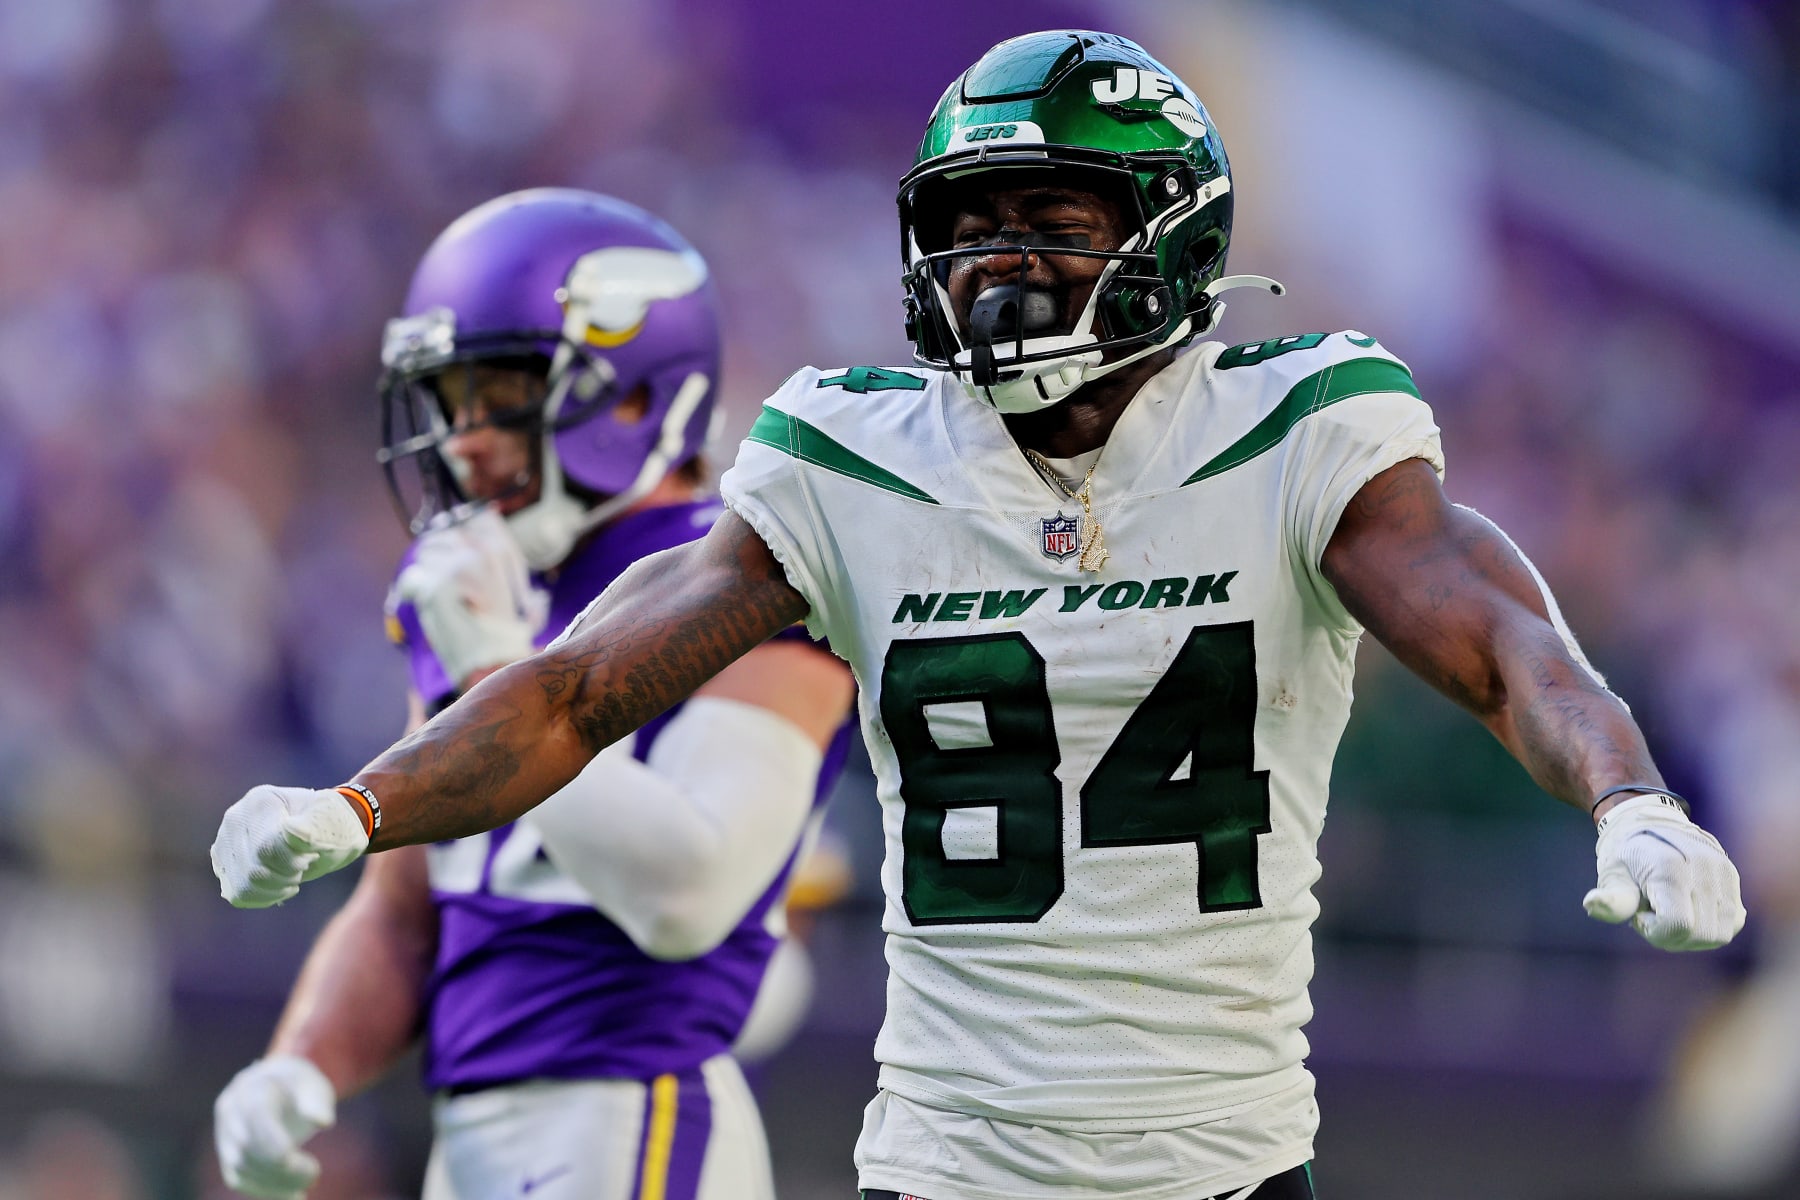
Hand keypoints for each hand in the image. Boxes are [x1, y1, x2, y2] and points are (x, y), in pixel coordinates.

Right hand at [212, 786, 369, 907]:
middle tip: (305, 863)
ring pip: (244, 886)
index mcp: (260, 802)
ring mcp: (226, 841)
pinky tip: (281, 884)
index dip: (293, 862)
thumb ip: (314, 826)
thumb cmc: (332, 825)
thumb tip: (291, 831)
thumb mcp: (332, 822)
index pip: (266, 849)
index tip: (312, 853)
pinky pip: (238, 895)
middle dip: (287, 875)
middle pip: (254, 871)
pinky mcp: (224, 864)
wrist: (326, 832)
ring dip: (277, 888)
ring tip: (293, 872)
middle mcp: (235, 819)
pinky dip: (265, 896)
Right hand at [214, 1055, 335, 1198]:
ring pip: (241, 1167)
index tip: (300, 1160)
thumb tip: (323, 1122)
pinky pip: (238, 1179)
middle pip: (248, 1145)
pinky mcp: (227, 1155)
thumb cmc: (300, 1086)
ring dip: (275, 1183)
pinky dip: (265, 1191)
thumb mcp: (314, 1084)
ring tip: (308, 1184)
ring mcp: (224, 1134)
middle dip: (281, 1167)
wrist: (277, 1086)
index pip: (256, 1114)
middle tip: (315, 1175)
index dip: (274, 1141)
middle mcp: (230, 1110)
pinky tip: (292, 1195)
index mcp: (252, 1086)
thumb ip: (318, 1101)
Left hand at [393, 508, 547, 688]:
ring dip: (426, 573)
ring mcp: (456, 569)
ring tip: (441, 596)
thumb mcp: (504, 581)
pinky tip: (427, 604)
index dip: (460, 530)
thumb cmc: (496, 626)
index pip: (476, 516)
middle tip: (446, 581)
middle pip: (443, 534)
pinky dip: (412, 591)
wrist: (492, 660)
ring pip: (424, 554)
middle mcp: (479, 554)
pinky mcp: (435, 587)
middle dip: (438, 555)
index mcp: (500, 551)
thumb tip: (458, 521)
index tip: (456, 547)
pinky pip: (411, 579)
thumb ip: (483, 551)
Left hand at [1584, 793, 1746, 949]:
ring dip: (1692, 935)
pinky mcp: (1733, 879)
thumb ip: (1612, 898)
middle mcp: (1704, 869)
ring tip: (1670, 912)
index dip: (1656, 932)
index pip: (1677, 925)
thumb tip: (1591, 905)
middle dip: (1672, 937)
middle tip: (1652, 916)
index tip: (1640, 916)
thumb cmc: (1627, 855)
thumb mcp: (1612, 875)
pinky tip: (1689, 911)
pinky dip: (1710, 927)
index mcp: (1671, 867)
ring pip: (1719, 934)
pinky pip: (1732, 922)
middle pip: (1700, 935)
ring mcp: (1723, 872)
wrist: (1651, 824)